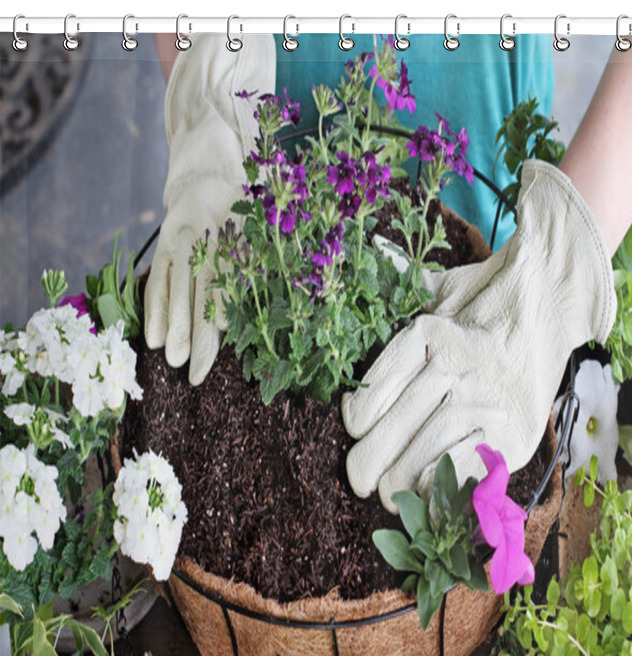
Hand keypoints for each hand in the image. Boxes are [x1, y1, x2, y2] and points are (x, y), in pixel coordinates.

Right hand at [144, 34, 275, 384]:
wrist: (212, 143)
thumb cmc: (261, 181)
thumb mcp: (278, 207)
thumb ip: (289, 244)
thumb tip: (316, 292)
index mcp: (232, 226)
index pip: (221, 287)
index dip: (212, 330)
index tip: (211, 356)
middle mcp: (199, 232)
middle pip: (192, 292)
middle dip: (190, 335)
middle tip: (188, 372)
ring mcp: (175, 234)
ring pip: (169, 286)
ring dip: (168, 325)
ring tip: (167, 359)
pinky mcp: (163, 237)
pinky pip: (156, 276)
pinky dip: (153, 305)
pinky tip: (153, 335)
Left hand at [342, 160, 616, 511]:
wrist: (555, 304)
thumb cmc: (488, 300)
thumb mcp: (442, 287)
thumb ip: (401, 281)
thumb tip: (373, 251)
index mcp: (426, 333)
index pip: (372, 394)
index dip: (356, 423)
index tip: (356, 433)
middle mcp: (453, 364)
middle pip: (390, 432)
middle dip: (367, 466)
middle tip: (362, 481)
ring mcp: (485, 399)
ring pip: (423, 453)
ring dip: (397, 483)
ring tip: (388, 493)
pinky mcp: (514, 431)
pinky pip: (465, 469)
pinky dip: (441, 488)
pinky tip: (427, 495)